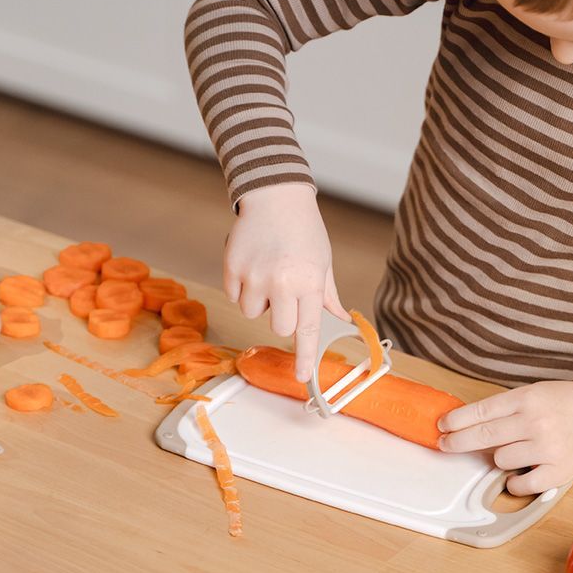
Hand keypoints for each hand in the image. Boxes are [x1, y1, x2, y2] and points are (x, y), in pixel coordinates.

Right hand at [225, 183, 349, 380]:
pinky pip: (233, 294)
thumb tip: (341, 321)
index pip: (308, 330)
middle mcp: (282, 282)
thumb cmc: (304, 230)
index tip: (301, 377)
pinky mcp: (232, 267)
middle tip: (284, 292)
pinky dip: (240, 286)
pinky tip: (252, 264)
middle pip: (278, 327)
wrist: (275, 195)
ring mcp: (254, 275)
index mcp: (309, 282)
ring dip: (259, 300)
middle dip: (280, 317)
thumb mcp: (323, 262)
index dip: (305, 356)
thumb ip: (328, 297)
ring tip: (267, 273)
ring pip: (251, 312)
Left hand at [437, 380, 572, 495]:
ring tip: (514, 450)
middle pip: (484, 437)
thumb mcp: (531, 393)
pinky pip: (521, 484)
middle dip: (457, 442)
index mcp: (526, 399)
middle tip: (446, 445)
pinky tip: (517, 473)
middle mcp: (535, 423)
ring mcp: (547, 448)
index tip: (442, 426)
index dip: (456, 421)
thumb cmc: (562, 403)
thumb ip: (503, 409)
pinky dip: (514, 482)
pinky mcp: (559, 471)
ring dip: (500, 458)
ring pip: (501, 460)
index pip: (481, 411)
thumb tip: (465, 424)